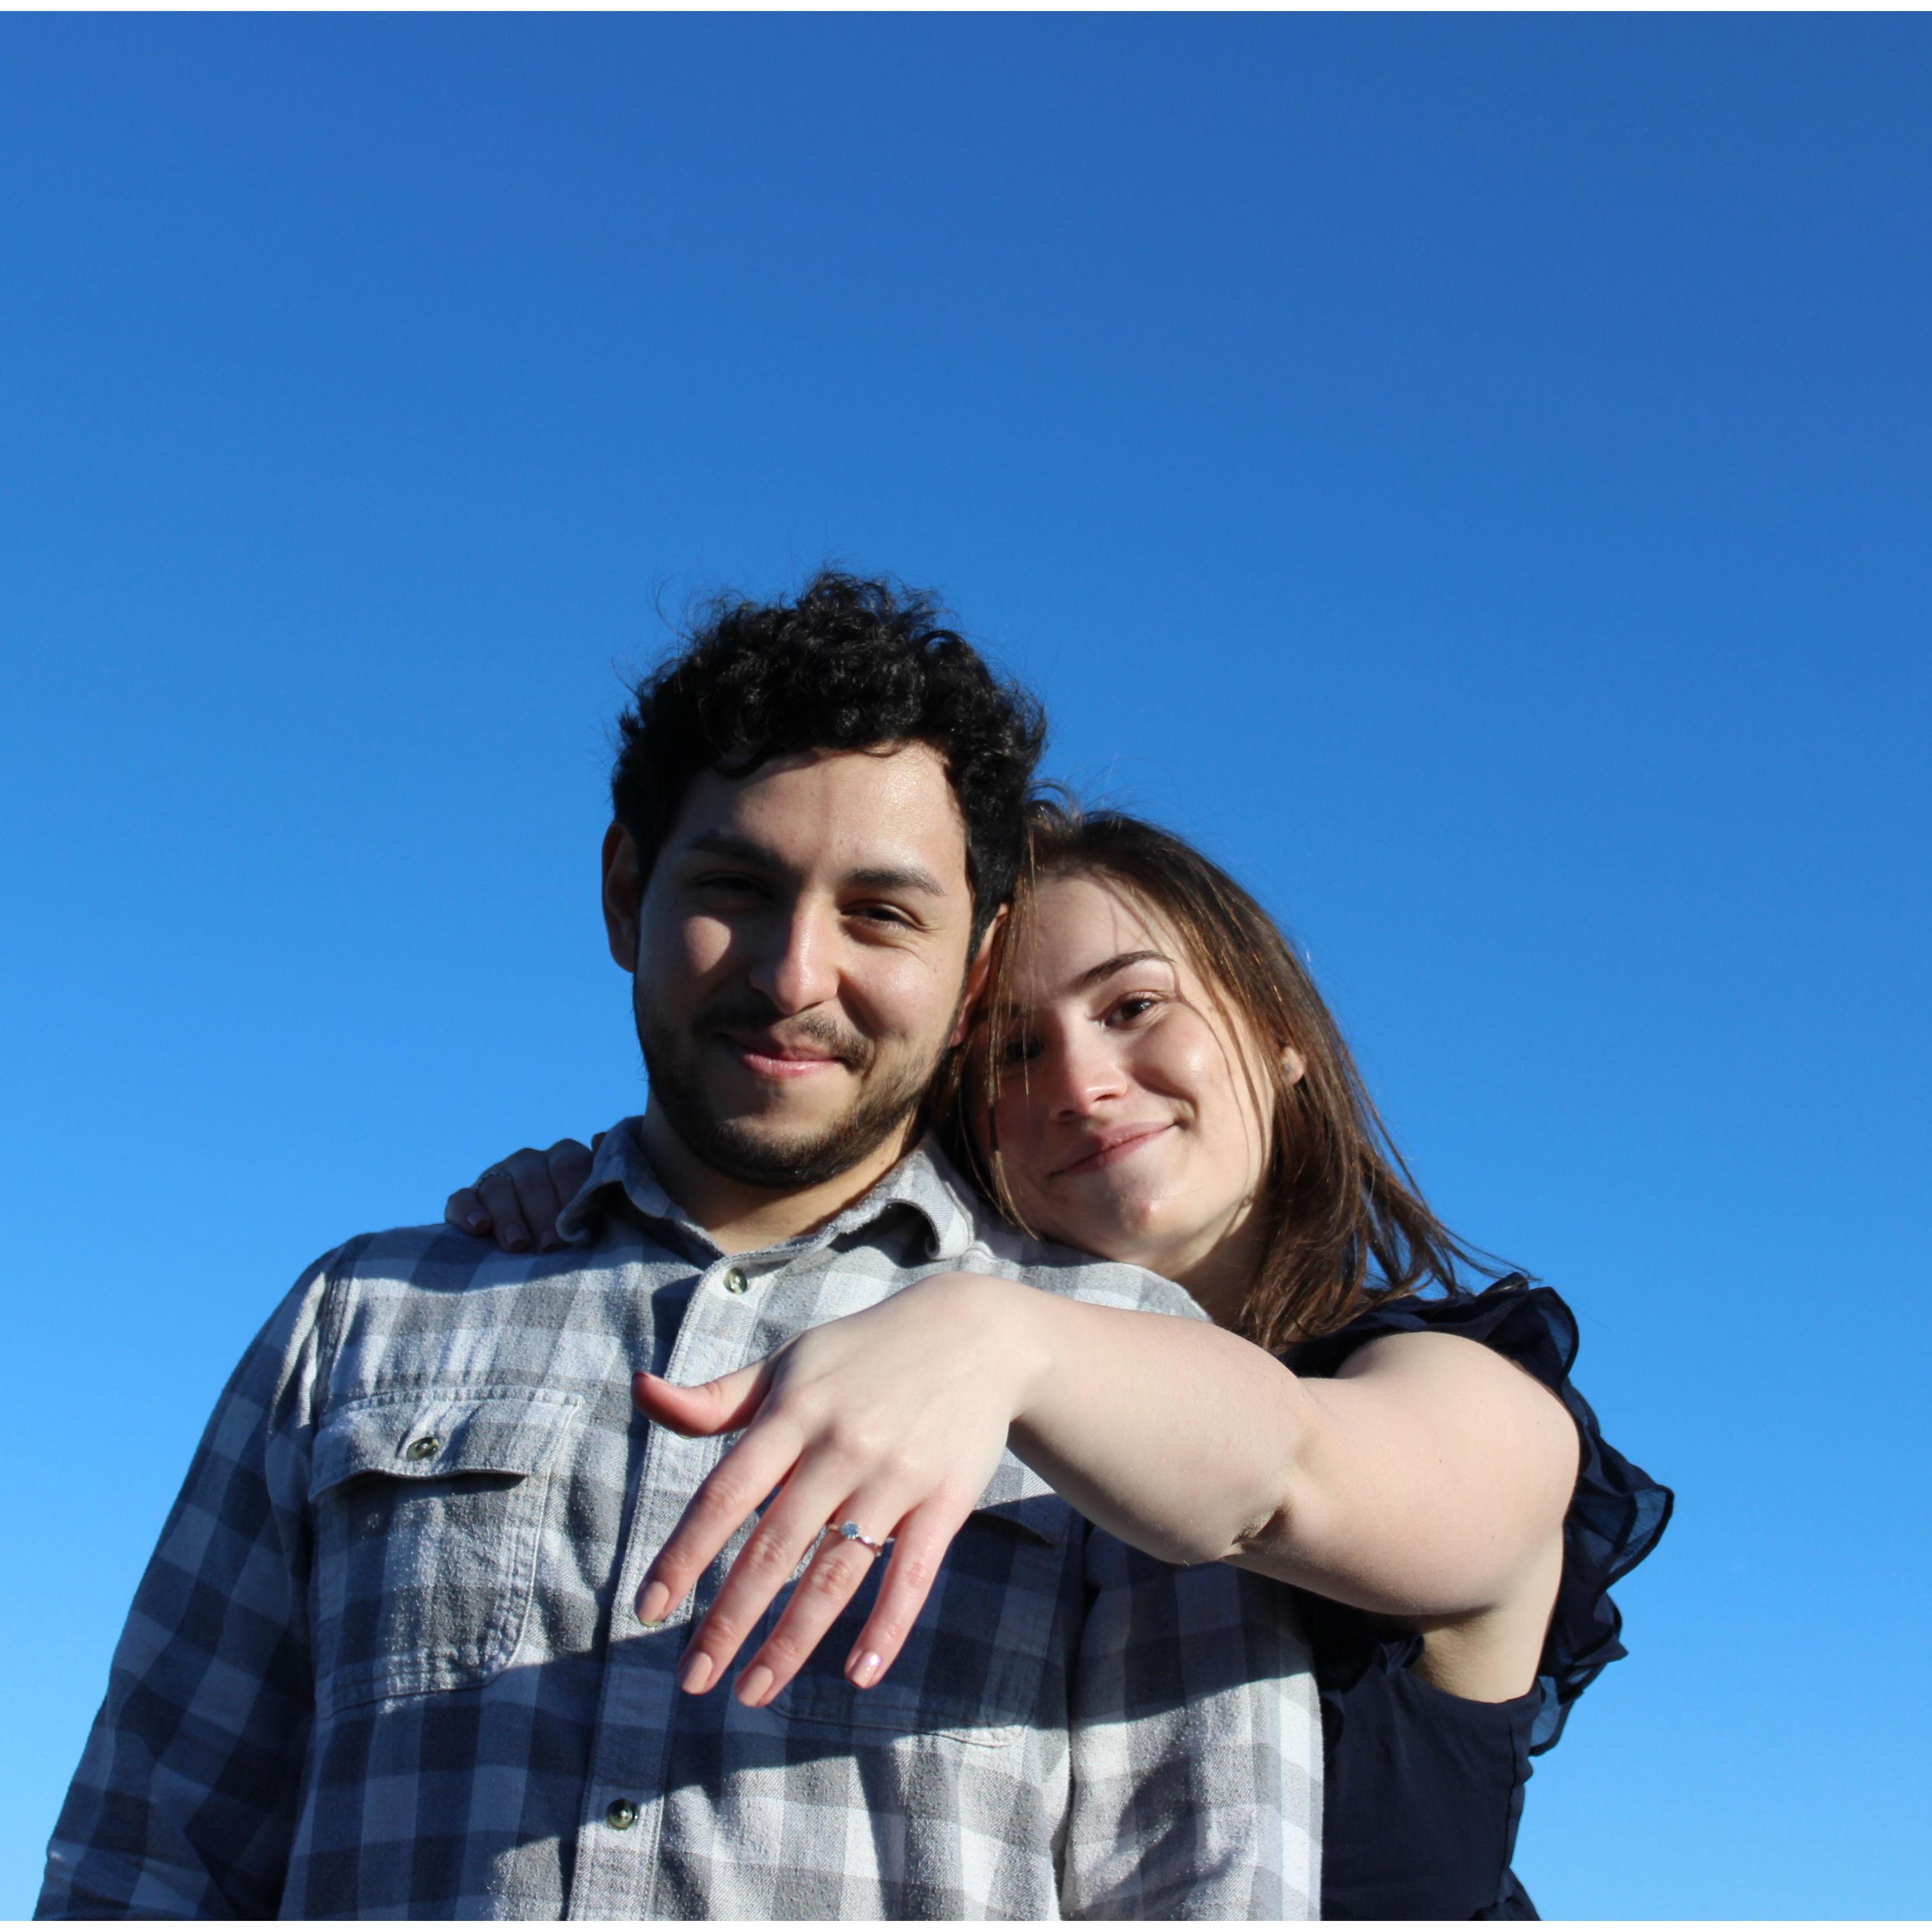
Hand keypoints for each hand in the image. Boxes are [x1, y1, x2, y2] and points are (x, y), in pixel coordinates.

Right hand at [445, 1137, 597, 1251]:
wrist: (541, 1252)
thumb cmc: (580, 1231)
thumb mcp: (600, 1208)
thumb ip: (603, 1179)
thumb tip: (599, 1138)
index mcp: (564, 1159)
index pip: (567, 1164)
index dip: (572, 1195)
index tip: (576, 1229)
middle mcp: (529, 1162)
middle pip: (531, 1177)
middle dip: (542, 1213)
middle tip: (550, 1247)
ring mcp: (497, 1177)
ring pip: (498, 1187)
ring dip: (508, 1217)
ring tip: (518, 1246)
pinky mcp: (468, 1199)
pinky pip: (461, 1199)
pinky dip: (467, 1212)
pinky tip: (478, 1228)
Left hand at [633, 1271, 1044, 1708]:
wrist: (977, 1334)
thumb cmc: (862, 1355)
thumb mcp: (787, 1365)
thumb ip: (715, 1398)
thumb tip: (641, 1389)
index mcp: (792, 1413)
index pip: (725, 1495)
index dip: (684, 1555)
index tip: (647, 1610)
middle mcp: (840, 1446)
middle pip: (774, 1548)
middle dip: (728, 1621)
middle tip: (691, 1680)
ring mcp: (896, 1475)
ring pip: (835, 1574)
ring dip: (791, 1641)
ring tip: (752, 1693)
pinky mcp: (947, 1499)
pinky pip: (911, 1575)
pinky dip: (887, 1628)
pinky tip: (858, 1674)